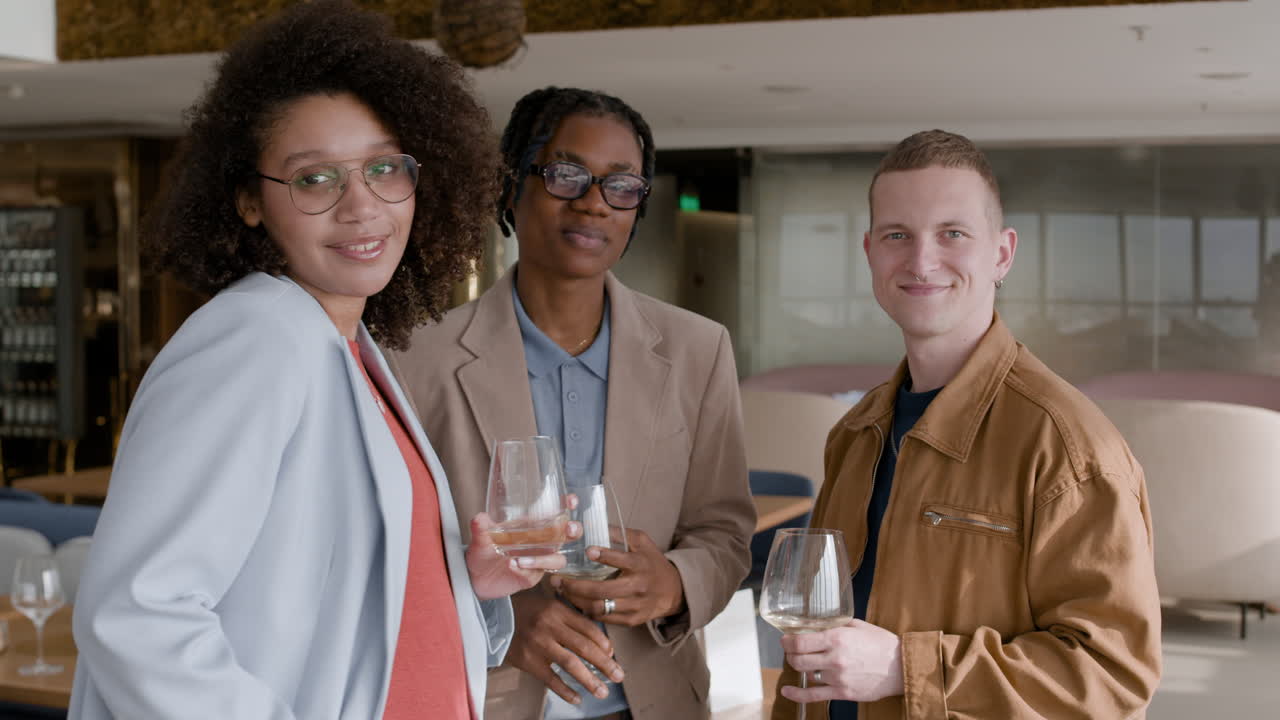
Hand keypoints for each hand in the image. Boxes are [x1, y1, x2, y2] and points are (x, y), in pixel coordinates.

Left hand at [466, 513, 574, 600]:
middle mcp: (541, 543)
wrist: (474, 578)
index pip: (556, 513)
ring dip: (544, 559)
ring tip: (520, 560)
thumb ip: (481, 527)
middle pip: (568, 535)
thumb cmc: (483, 552)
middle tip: (567, 529)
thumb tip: (480, 517)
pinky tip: (512, 566)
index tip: (571, 501)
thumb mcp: (481, 537)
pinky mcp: (532, 576)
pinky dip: (526, 569)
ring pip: (558, 559)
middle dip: (573, 531)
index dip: (568, 506)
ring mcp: (539, 560)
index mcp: (532, 526)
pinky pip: (537, 573)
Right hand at [506, 591, 625, 704]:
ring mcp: (539, 644)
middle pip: (584, 647)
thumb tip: (601, 644)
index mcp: (558, 611)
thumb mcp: (551, 606)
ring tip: (602, 691)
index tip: (613, 655)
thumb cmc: (528, 612)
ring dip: (589, 680)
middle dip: (605, 664)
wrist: (494, 617)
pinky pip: (550, 679)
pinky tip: (577, 698)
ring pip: (571, 664)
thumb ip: (573, 621)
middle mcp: (550, 626)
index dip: (604, 643)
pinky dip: (565, 690)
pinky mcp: (528, 661)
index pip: (589, 628)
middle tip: (619, 676)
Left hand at [548, 528, 683, 626]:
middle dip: (575, 586)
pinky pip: (604, 618)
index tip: (587, 550)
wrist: (673, 591)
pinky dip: (587, 610)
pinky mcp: (631, 620)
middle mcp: (638, 586)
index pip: (621, 560)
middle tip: (557, 580)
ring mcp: (634, 606)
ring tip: (562, 591)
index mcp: (640, 564)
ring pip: (599, 607)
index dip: (604, 555)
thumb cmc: (652, 562)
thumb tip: (591, 524)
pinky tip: (576, 601)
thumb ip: (619, 533)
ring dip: (576, 600)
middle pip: (602, 591)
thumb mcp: (641, 542)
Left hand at [779, 620, 903, 704]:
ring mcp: (837, 677)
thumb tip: (819, 624)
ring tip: (803, 662)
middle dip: (790, 654)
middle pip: (798, 659)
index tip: (785, 639)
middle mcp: (834, 658)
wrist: (901, 667)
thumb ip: (837, 625)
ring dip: (801, 667)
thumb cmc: (881, 644)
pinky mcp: (842, 692)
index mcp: (837, 638)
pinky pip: (813, 696)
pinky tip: (787, 691)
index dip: (787, 641)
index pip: (800, 641)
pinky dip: (797, 694)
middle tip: (791, 650)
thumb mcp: (858, 626)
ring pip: (806, 674)